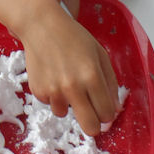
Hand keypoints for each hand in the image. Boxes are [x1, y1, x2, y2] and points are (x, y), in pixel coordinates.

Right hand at [19, 0, 118, 135]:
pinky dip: (52, 94)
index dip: (106, 112)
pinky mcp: (38, 91)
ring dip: (67, 102)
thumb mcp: (99, 53)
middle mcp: (73, 87)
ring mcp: (53, 90)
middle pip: (90, 128)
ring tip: (64, 81)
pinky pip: (50, 103)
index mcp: (92, 76)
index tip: (102, 106)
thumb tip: (114, 109)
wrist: (41, 26)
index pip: (107, 114)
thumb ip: (110, 82)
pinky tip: (52, 75)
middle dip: (93, 124)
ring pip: (66, 114)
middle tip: (90, 112)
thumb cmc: (73, 37)